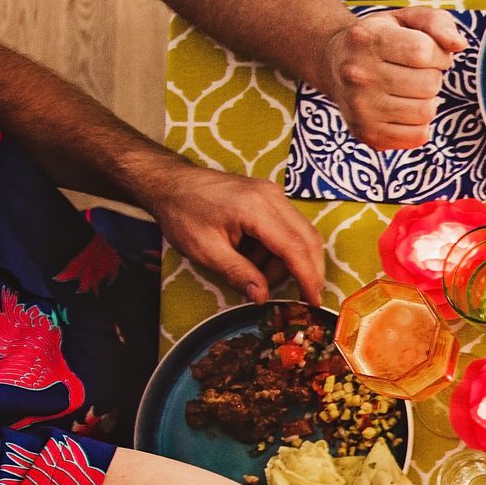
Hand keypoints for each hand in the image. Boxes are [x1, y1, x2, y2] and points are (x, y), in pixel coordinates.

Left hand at [138, 159, 324, 304]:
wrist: (172, 184)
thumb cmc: (183, 213)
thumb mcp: (205, 250)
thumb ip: (237, 273)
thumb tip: (261, 296)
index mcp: (255, 208)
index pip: (295, 247)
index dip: (308, 277)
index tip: (313, 301)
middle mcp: (271, 196)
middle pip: (308, 239)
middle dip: (307, 271)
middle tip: (298, 296)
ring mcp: (273, 194)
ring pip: (302, 235)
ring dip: (288, 262)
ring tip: (256, 271)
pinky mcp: (271, 197)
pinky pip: (291, 227)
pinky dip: (282, 249)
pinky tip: (257, 257)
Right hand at [318, 7, 467, 150]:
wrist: (334, 64)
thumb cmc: (380, 39)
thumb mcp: (405, 19)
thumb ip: (437, 23)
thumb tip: (459, 44)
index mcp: (366, 39)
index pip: (423, 51)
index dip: (437, 54)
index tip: (428, 53)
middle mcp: (358, 74)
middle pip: (429, 84)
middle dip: (432, 76)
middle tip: (416, 72)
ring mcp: (360, 107)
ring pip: (426, 111)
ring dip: (427, 100)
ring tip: (410, 89)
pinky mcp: (367, 134)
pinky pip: (418, 136)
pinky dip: (421, 123)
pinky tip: (406, 109)